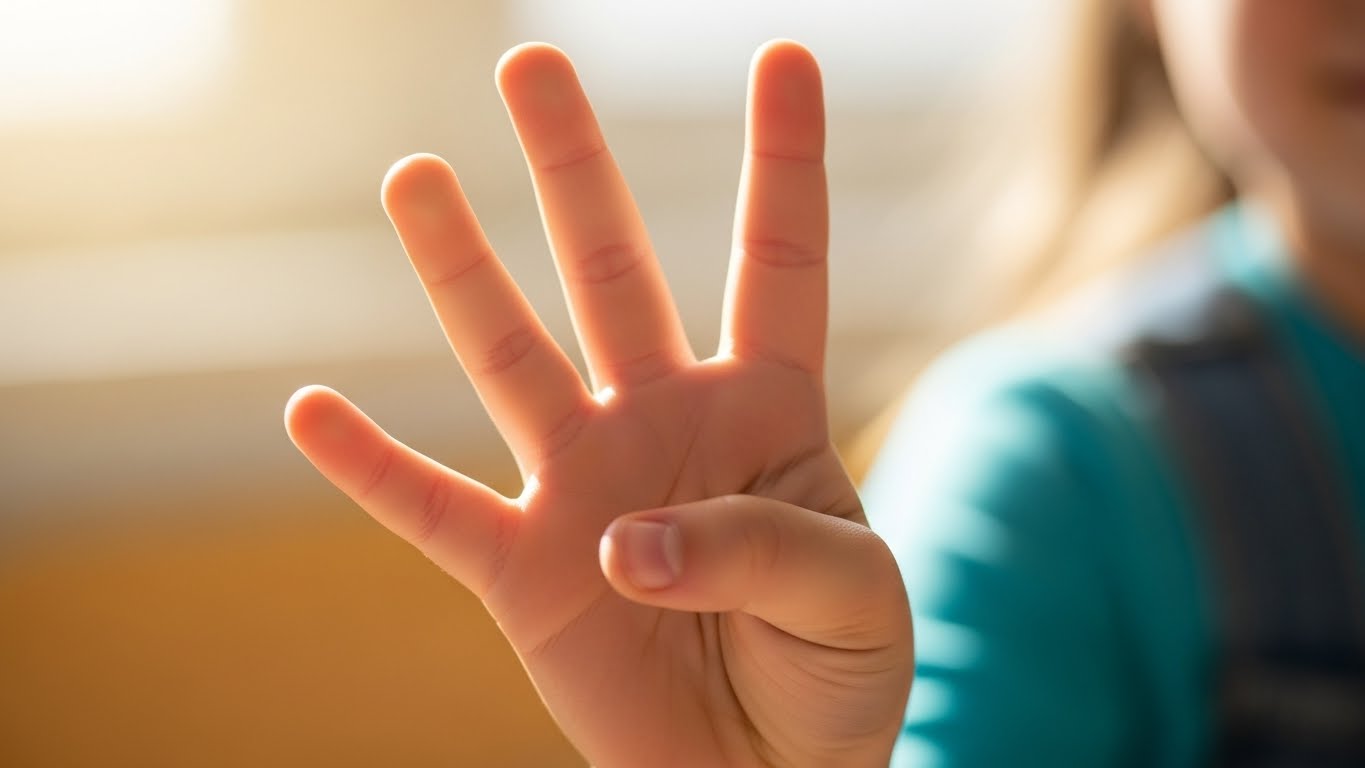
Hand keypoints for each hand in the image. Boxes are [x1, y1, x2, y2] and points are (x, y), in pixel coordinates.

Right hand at [285, 40, 912, 766]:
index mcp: (765, 409)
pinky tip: (310, 409)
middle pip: (615, 273)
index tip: (785, 56)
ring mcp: (584, 490)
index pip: (778, 261)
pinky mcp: (524, 575)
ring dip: (460, 274)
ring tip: (413, 177)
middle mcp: (662, 423)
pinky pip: (435, 512)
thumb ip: (764, 547)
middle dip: (575, 171)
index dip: (782, 160)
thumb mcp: (856, 598)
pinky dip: (371, 468)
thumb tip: (631, 539)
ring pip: (511, 362)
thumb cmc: (834, 677)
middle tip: (531, 66)